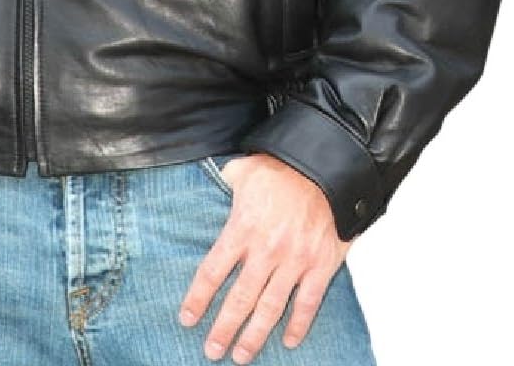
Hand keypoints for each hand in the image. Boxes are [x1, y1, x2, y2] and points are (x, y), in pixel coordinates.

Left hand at [178, 152, 354, 362]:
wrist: (325, 166)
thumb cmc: (282, 166)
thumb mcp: (244, 170)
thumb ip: (227, 181)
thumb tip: (216, 178)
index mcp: (242, 228)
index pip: (213, 271)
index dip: (198, 298)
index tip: (187, 319)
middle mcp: (266, 250)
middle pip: (239, 299)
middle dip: (224, 329)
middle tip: (212, 351)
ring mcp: (294, 261)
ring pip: (271, 308)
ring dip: (254, 336)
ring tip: (241, 356)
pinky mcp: (320, 265)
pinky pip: (308, 303)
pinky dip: (298, 325)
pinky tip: (288, 341)